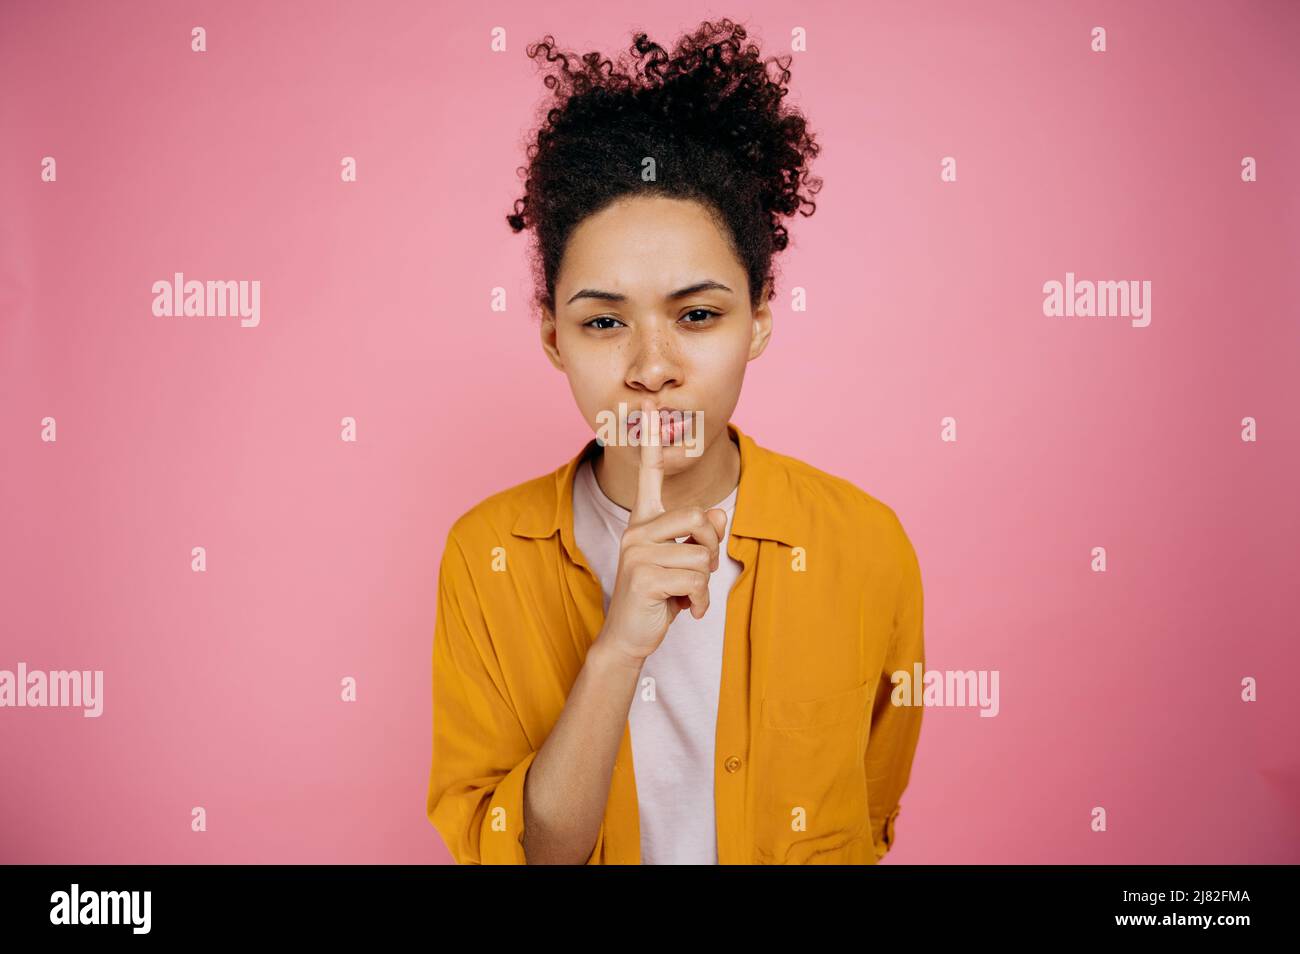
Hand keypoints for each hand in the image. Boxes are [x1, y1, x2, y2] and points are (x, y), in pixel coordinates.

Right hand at [593, 398, 729, 668]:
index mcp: (645, 521)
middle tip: (697, 573)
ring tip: (686, 593)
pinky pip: (695, 580)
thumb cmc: (659, 595)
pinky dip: (700, 602)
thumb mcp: (684, 562)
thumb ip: (701, 535)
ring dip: (705, 581)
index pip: (649, 475)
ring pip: (702, 554)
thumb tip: (720, 513)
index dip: (652, 442)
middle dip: (711, 548)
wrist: (629, 635)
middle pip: (699, 518)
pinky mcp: (643, 576)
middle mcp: (637, 530)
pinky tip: (686, 609)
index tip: (648, 407)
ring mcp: (637, 552)